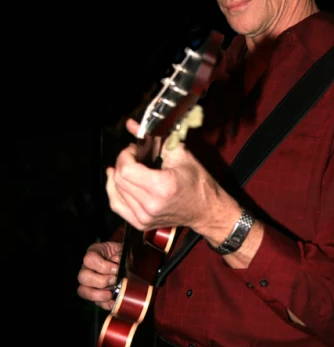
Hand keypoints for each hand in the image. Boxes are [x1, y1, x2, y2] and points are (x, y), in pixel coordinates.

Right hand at [77, 240, 121, 310]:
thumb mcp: (121, 248)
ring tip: (111, 294)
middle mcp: (87, 268)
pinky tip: (112, 303)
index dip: (103, 266)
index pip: (89, 259)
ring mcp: (89, 282)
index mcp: (93, 253)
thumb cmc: (120, 253)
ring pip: (83, 290)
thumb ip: (121, 253)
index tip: (116, 268)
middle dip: (100, 281)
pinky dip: (104, 304)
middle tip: (114, 280)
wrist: (124, 260)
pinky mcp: (95, 294)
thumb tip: (118, 261)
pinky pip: (95, 302)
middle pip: (83, 276)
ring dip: (98, 294)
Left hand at [105, 119, 239, 243]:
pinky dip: (114, 191)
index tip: (134, 149)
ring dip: (118, 176)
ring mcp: (144, 217)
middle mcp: (151, 204)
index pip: (127, 169)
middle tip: (134, 156)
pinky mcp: (141, 223)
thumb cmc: (198, 183)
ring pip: (115, 191)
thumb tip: (131, 124)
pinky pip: (117, 205)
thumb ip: (154, 138)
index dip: (125, 155)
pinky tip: (119, 182)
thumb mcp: (180, 154)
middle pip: (119, 179)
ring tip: (129, 168)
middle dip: (122, 163)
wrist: (206, 210)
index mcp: (162, 187)